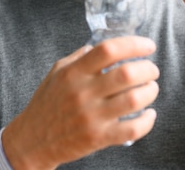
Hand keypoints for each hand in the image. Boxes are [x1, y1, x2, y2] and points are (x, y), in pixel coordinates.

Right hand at [2, 36, 158, 169]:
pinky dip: (147, 120)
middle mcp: (83, 92)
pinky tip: (149, 114)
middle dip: (148, 69)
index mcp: (74, 72)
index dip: (133, 44)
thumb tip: (100, 46)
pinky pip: (132, 129)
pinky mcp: (98, 137)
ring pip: (134, 99)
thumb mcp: (57, 72)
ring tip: (151, 88)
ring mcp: (91, 116)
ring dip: (150, 91)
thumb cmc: (47, 103)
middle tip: (152, 69)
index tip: (148, 45)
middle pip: (126, 73)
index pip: (108, 50)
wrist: (33, 139)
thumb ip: (79, 58)